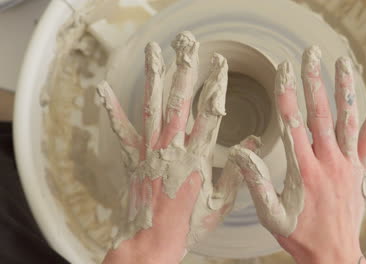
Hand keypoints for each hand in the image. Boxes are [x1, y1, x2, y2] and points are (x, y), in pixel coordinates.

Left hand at [98, 32, 259, 263]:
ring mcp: (151, 152)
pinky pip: (122, 131)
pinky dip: (112, 110)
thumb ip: (238, 171)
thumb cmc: (188, 224)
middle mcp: (173, 148)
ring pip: (153, 107)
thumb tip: (252, 144)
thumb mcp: (221, 201)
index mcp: (198, 157)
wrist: (152, 241)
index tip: (220, 65)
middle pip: (180, 101)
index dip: (216, 86)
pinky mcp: (134, 159)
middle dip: (185, 70)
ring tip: (155, 52)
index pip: (211, 113)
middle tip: (188, 45)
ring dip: (154, 77)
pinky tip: (104, 90)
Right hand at [231, 47, 365, 263]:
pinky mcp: (360, 170)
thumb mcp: (271, 214)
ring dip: (344, 90)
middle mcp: (328, 162)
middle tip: (311, 56)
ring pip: (346, 120)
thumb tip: (240, 155)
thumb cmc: (302, 235)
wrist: (334, 254)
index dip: (287, 94)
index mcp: (304, 170)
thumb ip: (256, 183)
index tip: (284, 70)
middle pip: (320, 114)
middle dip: (314, 81)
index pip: (292, 123)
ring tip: (341, 64)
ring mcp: (347, 164)